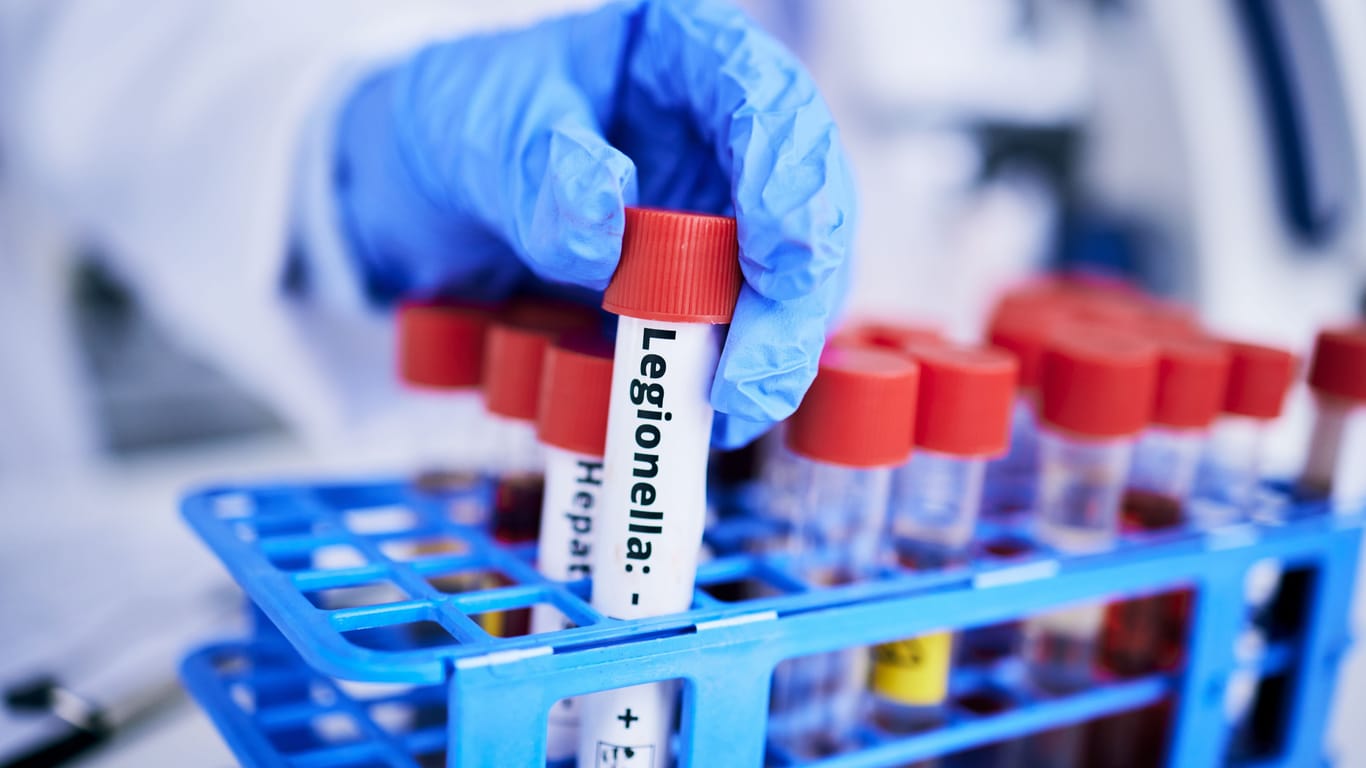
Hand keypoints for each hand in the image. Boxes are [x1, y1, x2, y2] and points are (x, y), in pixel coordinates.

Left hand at [335, 0, 855, 446]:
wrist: (421, 196)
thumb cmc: (458, 129)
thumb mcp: (478, 135)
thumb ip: (538, 175)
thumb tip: (605, 230)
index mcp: (682, 53)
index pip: (767, 96)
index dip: (790, 177)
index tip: (775, 258)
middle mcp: (722, 126)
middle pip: (807, 199)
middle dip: (795, 294)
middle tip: (753, 379)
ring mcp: (724, 203)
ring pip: (796, 271)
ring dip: (778, 346)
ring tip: (733, 409)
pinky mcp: (708, 274)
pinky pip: (749, 322)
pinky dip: (738, 369)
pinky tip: (715, 409)